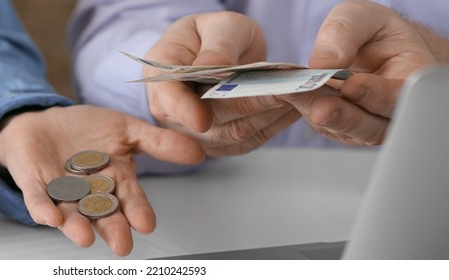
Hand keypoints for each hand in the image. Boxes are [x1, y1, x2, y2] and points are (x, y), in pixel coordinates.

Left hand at [0, 105, 203, 255]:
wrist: (44, 120)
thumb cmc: (86, 130)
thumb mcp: (127, 129)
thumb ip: (159, 142)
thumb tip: (196, 150)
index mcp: (114, 180)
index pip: (129, 198)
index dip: (137, 211)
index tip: (147, 224)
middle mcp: (89, 191)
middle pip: (102, 213)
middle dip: (112, 228)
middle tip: (122, 244)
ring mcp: (61, 189)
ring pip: (70, 212)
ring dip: (76, 226)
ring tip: (85, 236)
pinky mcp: (34, 183)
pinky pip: (37, 198)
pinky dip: (42, 208)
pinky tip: (48, 216)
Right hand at [144, 11, 300, 156]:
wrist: (216, 51)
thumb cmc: (211, 35)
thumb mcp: (217, 26)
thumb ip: (217, 46)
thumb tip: (216, 67)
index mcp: (161, 75)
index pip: (167, 98)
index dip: (183, 110)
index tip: (201, 119)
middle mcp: (171, 110)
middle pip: (208, 120)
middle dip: (248, 106)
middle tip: (282, 93)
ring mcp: (193, 132)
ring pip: (231, 135)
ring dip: (266, 117)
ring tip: (298, 98)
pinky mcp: (218, 143)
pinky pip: (246, 142)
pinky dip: (272, 127)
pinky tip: (293, 110)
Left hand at [279, 1, 436, 144]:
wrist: (367, 47)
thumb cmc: (371, 33)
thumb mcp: (359, 17)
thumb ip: (344, 32)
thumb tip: (325, 62)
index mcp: (413, 75)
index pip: (401, 95)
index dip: (378, 95)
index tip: (351, 86)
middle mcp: (394, 106)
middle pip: (376, 125)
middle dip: (347, 117)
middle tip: (322, 109)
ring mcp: (370, 122)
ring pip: (351, 132)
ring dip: (327, 120)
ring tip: (308, 107)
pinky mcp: (345, 127)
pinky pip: (330, 128)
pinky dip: (313, 116)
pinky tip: (299, 101)